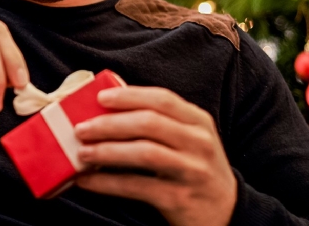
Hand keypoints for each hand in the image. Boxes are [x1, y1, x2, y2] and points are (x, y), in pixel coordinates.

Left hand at [74, 86, 236, 225]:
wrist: (227, 213)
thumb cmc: (197, 168)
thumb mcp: (190, 139)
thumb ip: (162, 122)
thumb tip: (109, 108)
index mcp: (199, 121)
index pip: (162, 99)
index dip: (129, 96)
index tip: (100, 97)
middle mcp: (199, 142)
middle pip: (149, 123)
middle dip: (110, 123)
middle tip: (81, 128)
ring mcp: (192, 170)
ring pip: (144, 153)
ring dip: (107, 151)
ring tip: (82, 153)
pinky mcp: (179, 198)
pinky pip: (137, 186)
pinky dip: (107, 183)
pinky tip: (87, 181)